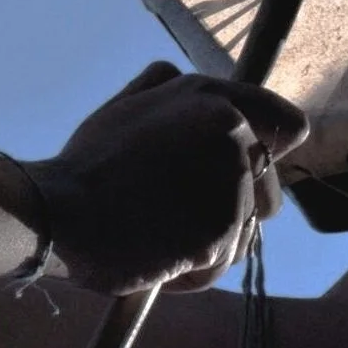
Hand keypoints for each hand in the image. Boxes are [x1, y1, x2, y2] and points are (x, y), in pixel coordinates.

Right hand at [28, 62, 307, 294]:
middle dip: (233, 213)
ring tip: (160, 238)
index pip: (288, 127)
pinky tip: (157, 259)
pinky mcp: (220, 231)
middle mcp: (232, 134)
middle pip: (270, 194)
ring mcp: (229, 184)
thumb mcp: (124, 107)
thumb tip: (176, 74)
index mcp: (212, 98)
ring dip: (210, 247)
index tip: (242, 174)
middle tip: (177, 216)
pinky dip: (194, 272)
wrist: (58, 214)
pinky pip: (221, 265)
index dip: (271, 154)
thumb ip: (162, 89)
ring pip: (245, 235)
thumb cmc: (87, 167)